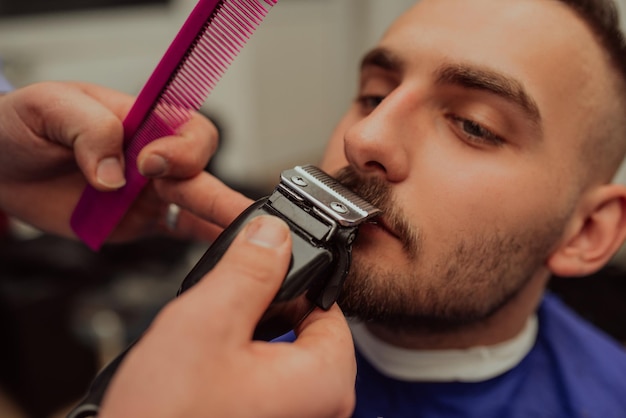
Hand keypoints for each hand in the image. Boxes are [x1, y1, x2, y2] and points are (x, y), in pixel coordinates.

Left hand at [0, 81, 218, 240]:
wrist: (0, 167)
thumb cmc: (23, 125)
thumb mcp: (49, 108)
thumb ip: (89, 130)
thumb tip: (114, 176)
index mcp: (143, 119)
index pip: (187, 129)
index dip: (181, 149)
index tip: (149, 163)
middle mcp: (154, 156)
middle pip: (202, 171)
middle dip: (219, 195)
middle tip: (234, 213)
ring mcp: (150, 191)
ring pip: (199, 203)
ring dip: (220, 220)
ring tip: (241, 239)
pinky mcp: (140, 221)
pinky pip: (181, 230)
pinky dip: (205, 240)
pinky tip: (224, 253)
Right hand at [100, 215, 356, 417]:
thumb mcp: (207, 323)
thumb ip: (249, 270)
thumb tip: (275, 235)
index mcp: (325, 382)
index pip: (326, 304)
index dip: (289, 277)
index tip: (257, 265)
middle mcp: (322, 407)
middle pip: (304, 327)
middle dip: (263, 308)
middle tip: (221, 309)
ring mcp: (296, 417)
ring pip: (281, 351)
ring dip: (247, 335)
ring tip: (208, 344)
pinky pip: (267, 378)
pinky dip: (241, 361)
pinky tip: (208, 366)